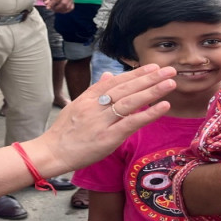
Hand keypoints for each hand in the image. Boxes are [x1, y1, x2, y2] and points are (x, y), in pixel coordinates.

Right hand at [24, 65, 176, 174]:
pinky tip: (163, 106)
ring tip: (170, 82)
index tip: (153, 67)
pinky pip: (131, 123)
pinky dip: (148, 113)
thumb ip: (94, 91)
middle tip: (169, 70)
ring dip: (152, 91)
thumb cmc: (63, 132)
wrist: (51, 153)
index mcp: (88, 97)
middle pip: (126, 88)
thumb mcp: (76, 106)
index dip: (136, 73)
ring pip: (130, 102)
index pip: (116, 81)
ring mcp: (101, 122)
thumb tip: (108, 74)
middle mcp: (95, 106)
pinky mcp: (107, 138)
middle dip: (149, 78)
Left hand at [45, 0, 73, 12]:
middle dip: (57, 8)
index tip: (47, 8)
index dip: (52, 4)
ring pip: (66, 7)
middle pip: (64, 4)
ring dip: (60, 10)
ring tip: (56, 8)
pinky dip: (64, 11)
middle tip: (53, 8)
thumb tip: (46, 3)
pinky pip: (69, 9)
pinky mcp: (72, 3)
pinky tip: (60, 9)